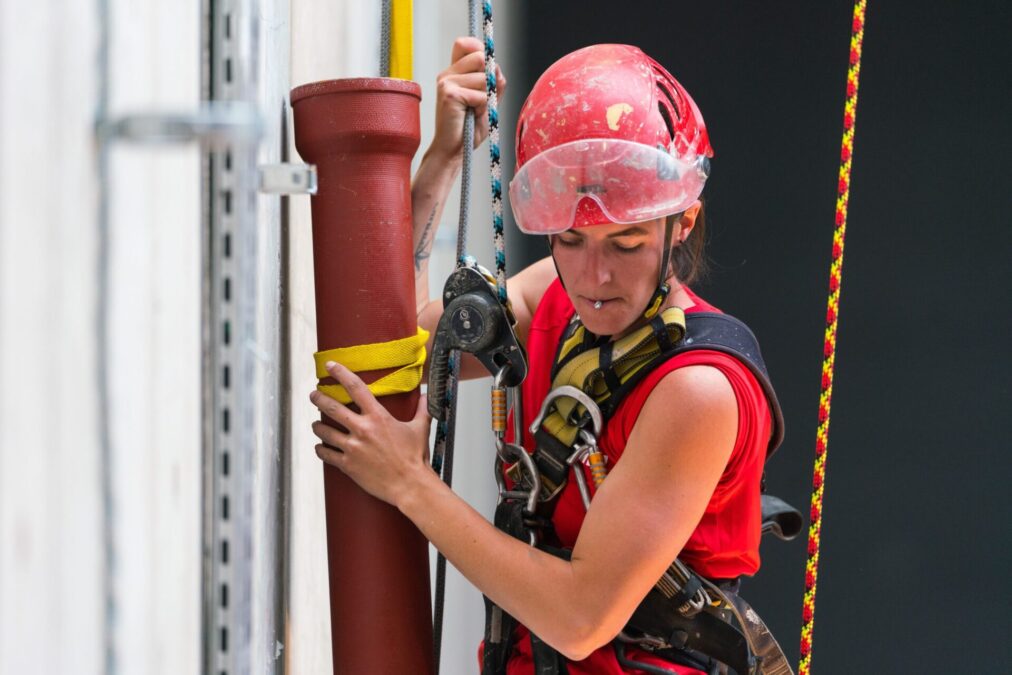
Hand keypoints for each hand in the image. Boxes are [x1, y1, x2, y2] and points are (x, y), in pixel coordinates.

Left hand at [309, 361, 432, 508]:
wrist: (410, 485)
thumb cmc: (415, 458)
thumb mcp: (420, 429)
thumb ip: (421, 409)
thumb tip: (425, 395)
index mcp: (378, 417)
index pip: (355, 387)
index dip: (340, 373)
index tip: (330, 365)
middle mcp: (362, 429)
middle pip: (331, 407)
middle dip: (318, 398)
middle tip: (313, 395)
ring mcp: (353, 448)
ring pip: (324, 431)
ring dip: (317, 426)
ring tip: (316, 424)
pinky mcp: (347, 465)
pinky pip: (326, 454)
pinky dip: (320, 449)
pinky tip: (320, 447)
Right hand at [429, 36, 506, 160]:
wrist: (453, 151)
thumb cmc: (469, 128)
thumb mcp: (487, 101)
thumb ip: (494, 83)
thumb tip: (496, 67)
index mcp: (453, 72)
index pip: (465, 43)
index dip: (480, 50)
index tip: (487, 70)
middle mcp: (447, 74)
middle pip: (480, 57)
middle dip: (490, 79)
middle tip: (482, 99)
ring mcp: (446, 82)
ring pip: (484, 78)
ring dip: (487, 98)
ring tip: (474, 112)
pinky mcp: (449, 94)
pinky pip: (481, 95)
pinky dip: (483, 108)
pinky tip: (471, 116)